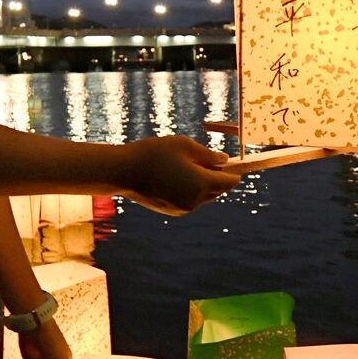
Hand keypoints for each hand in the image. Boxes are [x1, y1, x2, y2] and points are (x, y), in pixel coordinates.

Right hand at [120, 136, 239, 214]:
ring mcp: (183, 209)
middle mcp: (195, 201)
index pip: (230, 182)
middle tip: (210, 159)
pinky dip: (191, 191)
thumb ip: (209, 155)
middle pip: (219, 191)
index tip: (233, 162)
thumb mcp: (185, 146)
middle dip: (218, 177)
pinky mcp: (172, 212)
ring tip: (190, 165)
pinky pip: (190, 201)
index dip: (234, 171)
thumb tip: (225, 160)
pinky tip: (177, 176)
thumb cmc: (154, 153)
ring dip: (204, 184)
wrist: (123, 171)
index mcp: (202, 184)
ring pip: (204, 197)